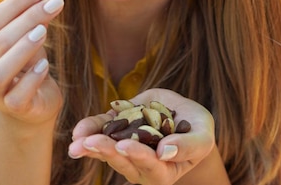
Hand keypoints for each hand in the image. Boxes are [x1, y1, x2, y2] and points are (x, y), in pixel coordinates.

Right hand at [0, 0, 63, 124]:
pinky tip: (44, 65)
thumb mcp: (27, 40)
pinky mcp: (11, 110)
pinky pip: (18, 94)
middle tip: (54, 3)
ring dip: (22, 48)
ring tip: (44, 31)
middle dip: (27, 18)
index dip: (15, 3)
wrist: (35, 106)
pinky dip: (31, 77)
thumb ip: (32, 19)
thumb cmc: (27, 67)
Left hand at [69, 89, 214, 183]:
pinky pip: (99, 130)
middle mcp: (141, 165)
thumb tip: (165, 152)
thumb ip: (189, 146)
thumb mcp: (202, 135)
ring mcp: (125, 147)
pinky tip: (78, 131)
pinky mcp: (116, 129)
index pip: (150, 167)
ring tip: (78, 141)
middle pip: (123, 161)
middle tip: (91, 143)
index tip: (125, 146)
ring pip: (106, 150)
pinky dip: (89, 129)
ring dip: (90, 145)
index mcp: (164, 171)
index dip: (138, 156)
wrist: (181, 110)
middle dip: (107, 151)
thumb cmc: (197, 128)